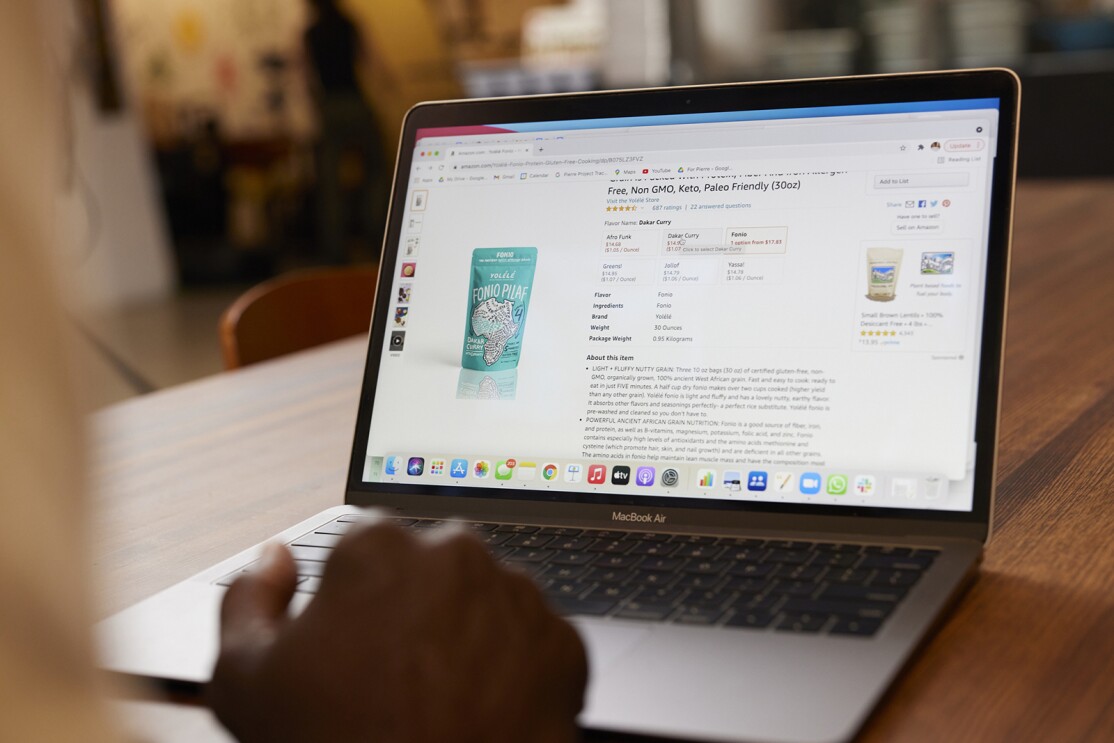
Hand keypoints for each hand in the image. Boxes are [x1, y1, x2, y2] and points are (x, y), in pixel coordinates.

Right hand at [208, 521, 587, 742]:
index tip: (351, 643)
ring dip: (465, 634)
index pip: (363, 549)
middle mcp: (456, 553)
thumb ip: (247, 600)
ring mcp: (518, 596)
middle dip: (413, 608)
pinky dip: (512, 668)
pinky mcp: (564, 642)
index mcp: (378, 547)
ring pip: (484, 602)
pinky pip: (532, 643)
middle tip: (395, 677)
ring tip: (440, 698)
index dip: (351, 600)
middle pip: (429, 570)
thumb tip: (272, 558)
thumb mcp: (245, 682)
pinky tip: (481, 709)